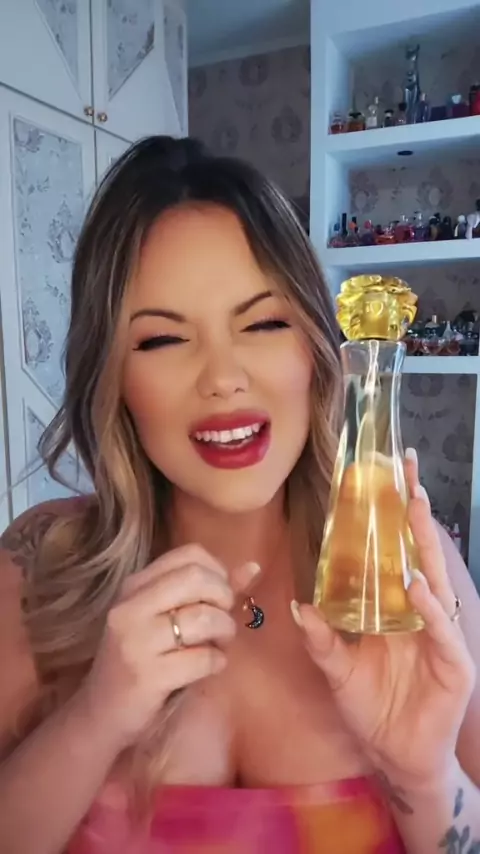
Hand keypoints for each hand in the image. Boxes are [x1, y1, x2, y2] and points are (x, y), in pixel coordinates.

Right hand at [77, 544, 258, 749]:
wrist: (102, 714)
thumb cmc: (141, 661)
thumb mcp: (167, 619)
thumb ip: (210, 593)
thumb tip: (253, 566)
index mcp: (135, 585)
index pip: (190, 554)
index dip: (218, 573)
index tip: (218, 598)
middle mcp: (130, 606)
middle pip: (197, 577)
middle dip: (223, 598)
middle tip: (221, 622)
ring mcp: (136, 640)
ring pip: (203, 617)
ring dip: (223, 633)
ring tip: (216, 646)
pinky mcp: (146, 675)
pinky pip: (203, 658)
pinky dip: (216, 662)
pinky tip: (207, 667)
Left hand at [294, 450, 475, 786]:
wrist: (397, 757)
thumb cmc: (373, 709)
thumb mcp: (337, 670)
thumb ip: (321, 639)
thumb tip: (296, 605)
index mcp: (395, 609)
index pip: (394, 554)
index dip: (389, 518)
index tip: (382, 477)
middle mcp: (420, 613)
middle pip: (419, 553)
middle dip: (414, 511)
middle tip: (407, 469)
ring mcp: (440, 635)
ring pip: (434, 580)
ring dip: (425, 544)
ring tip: (414, 507)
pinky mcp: (453, 664)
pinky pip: (439, 630)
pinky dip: (427, 607)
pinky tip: (415, 584)